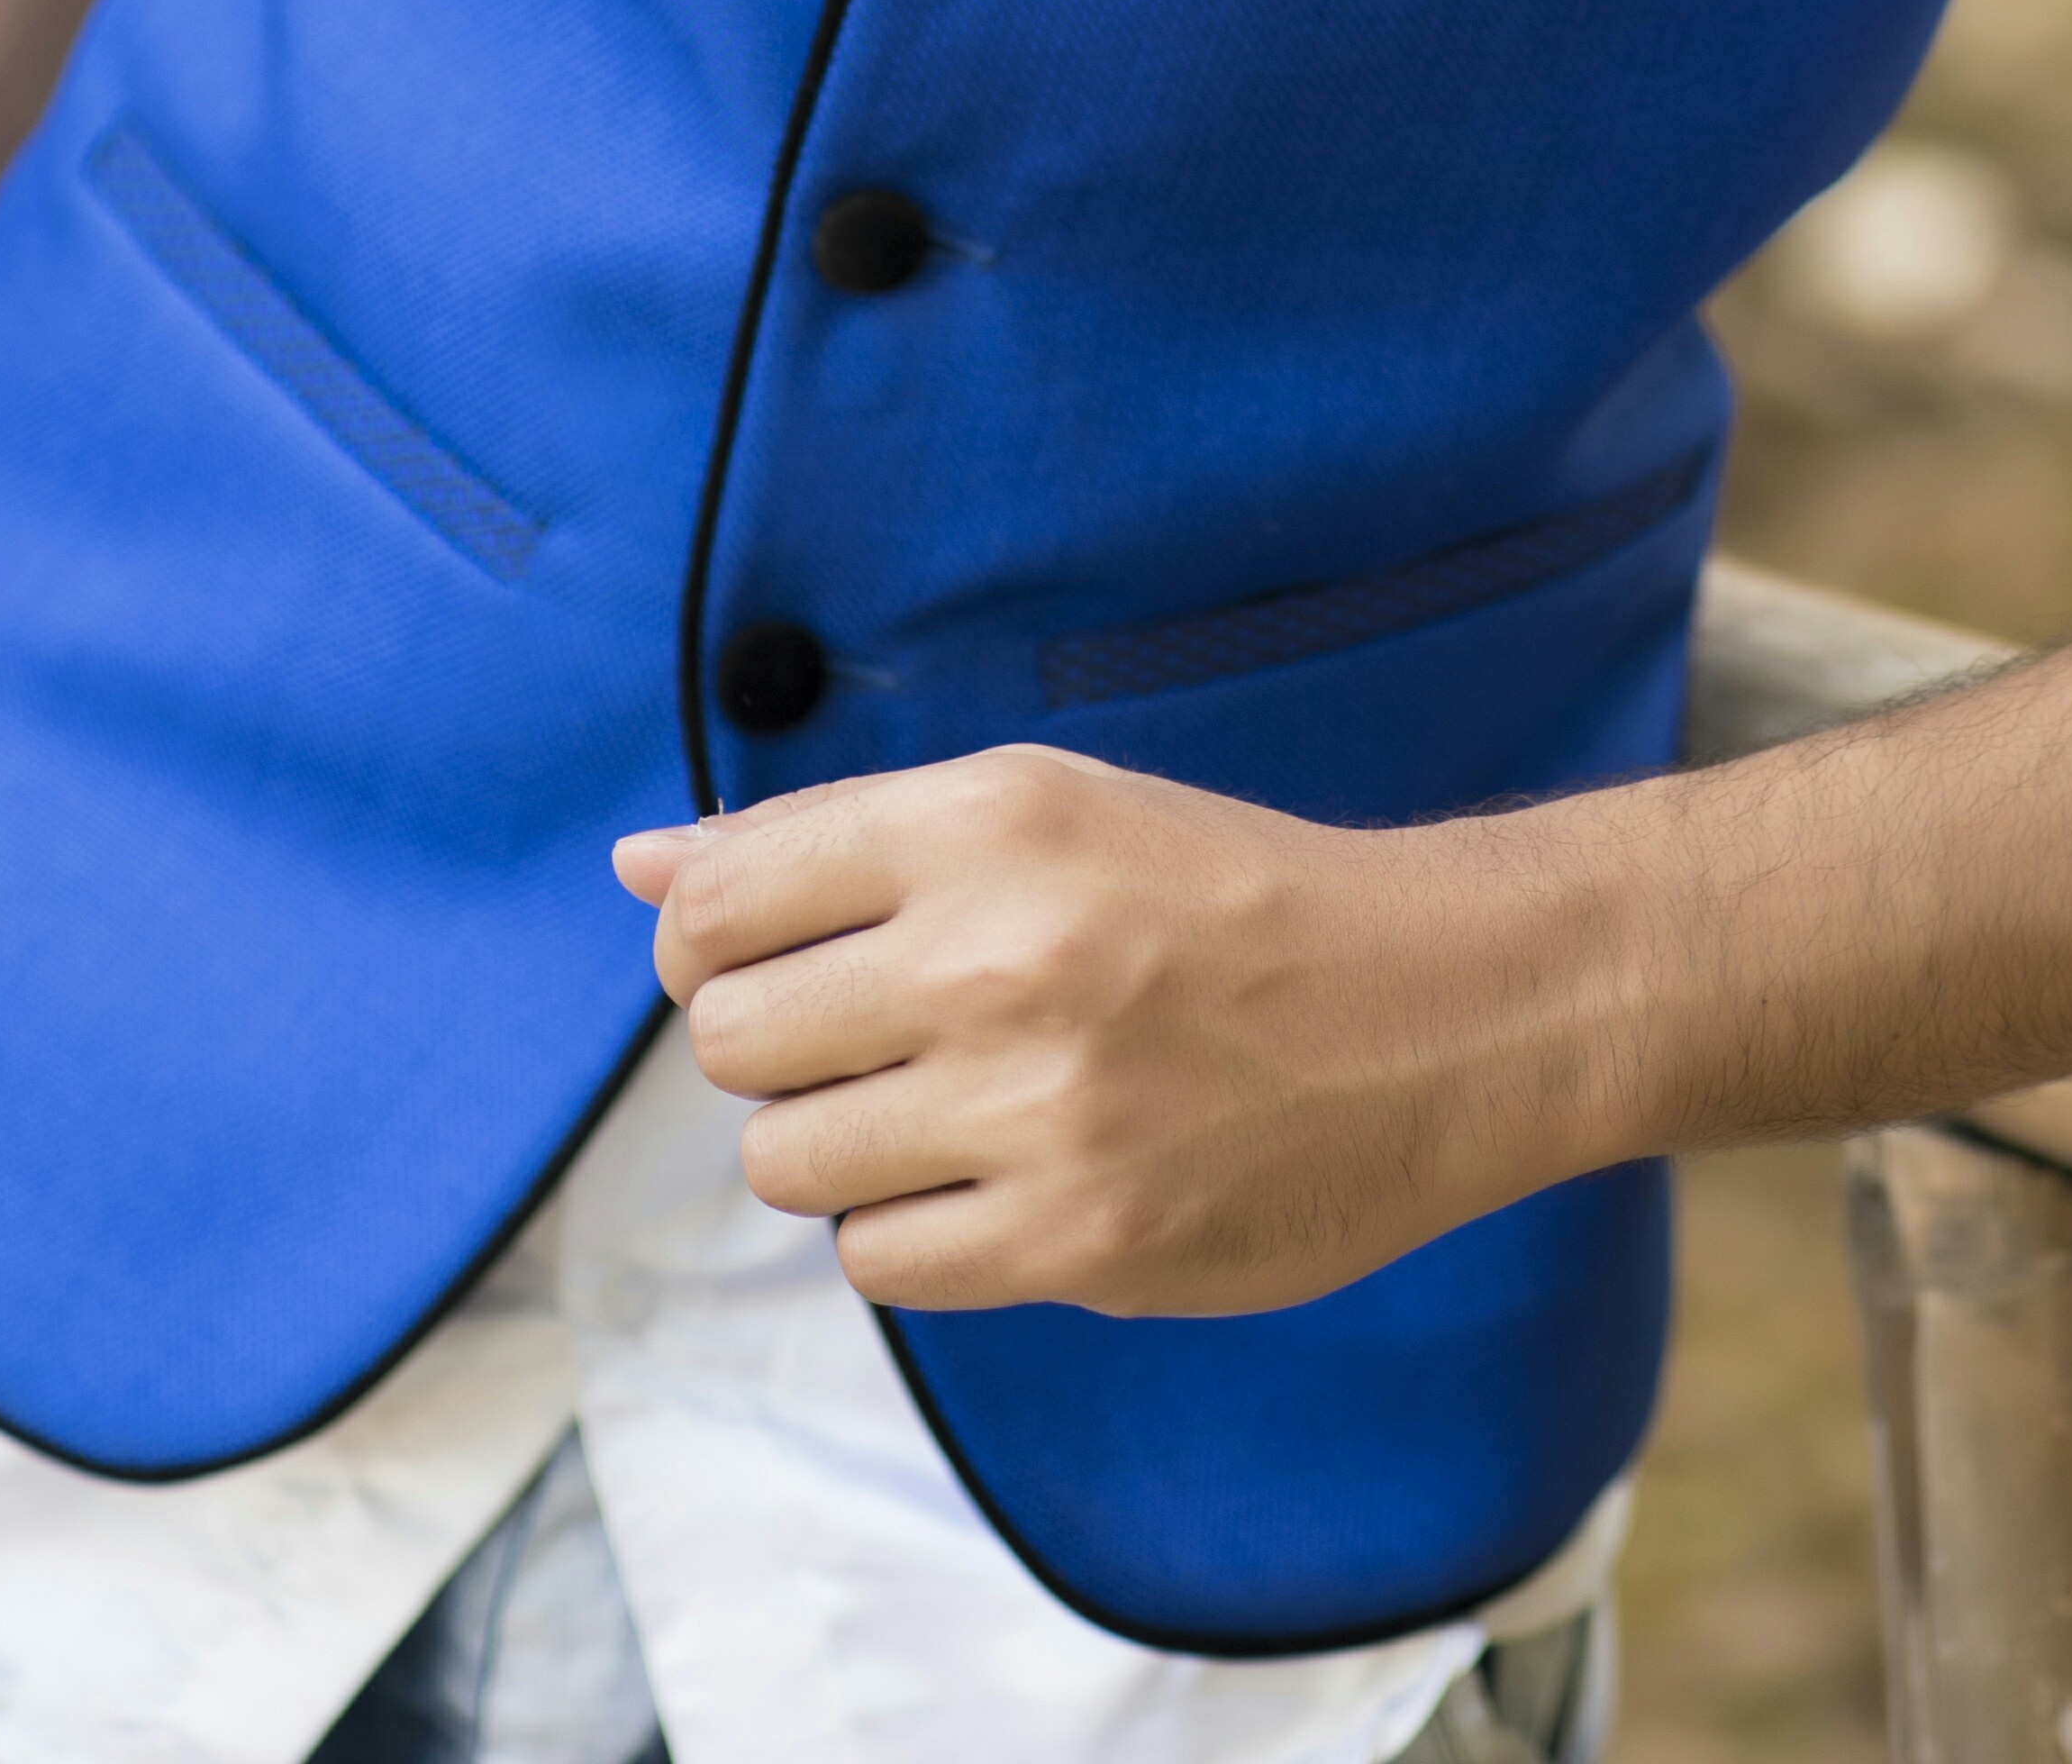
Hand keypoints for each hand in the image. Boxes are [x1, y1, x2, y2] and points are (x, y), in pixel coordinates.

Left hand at [614, 747, 1607, 1315]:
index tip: (768, 956)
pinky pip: (879, 1261)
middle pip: (730, 1041)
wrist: (1433, 1010)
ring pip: (788, 1163)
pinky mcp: (1076, 1246)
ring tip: (943, 1106)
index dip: (706, 942)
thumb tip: (638, 866)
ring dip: (836, 1146)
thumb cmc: (1223, 897)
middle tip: (873, 1036)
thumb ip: (830, 842)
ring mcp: (1037, 1113)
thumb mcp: (1044, 810)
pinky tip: (996, 1176)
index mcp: (988, 824)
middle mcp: (1000, 958)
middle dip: (772, 1047)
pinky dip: (910, 1228)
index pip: (716, 902)